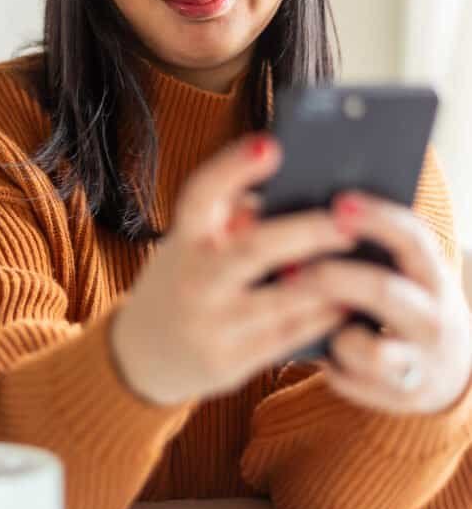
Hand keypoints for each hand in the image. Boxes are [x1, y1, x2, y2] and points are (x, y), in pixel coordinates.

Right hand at [110, 133, 355, 406]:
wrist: (143, 355)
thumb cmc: (184, 281)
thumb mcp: (190, 243)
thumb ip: (230, 215)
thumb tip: (294, 188)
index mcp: (183, 240)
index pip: (200, 195)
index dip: (233, 168)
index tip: (271, 145)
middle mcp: (193, 280)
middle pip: (254, 249)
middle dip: (309, 232)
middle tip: (350, 219)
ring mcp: (209, 325)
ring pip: (283, 300)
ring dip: (329, 281)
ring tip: (365, 260)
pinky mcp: (229, 363)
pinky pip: (288, 338)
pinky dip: (323, 318)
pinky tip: (349, 302)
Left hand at [295, 191, 471, 413]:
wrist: (440, 369)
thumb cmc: (396, 304)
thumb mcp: (397, 273)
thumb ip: (359, 247)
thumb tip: (285, 215)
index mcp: (432, 274)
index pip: (413, 238)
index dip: (377, 218)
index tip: (338, 202)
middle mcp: (433, 317)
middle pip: (383, 291)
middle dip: (332, 277)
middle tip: (289, 269)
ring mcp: (419, 359)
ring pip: (365, 347)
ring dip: (329, 331)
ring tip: (307, 317)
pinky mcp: (397, 394)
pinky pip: (347, 377)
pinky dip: (328, 363)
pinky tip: (322, 352)